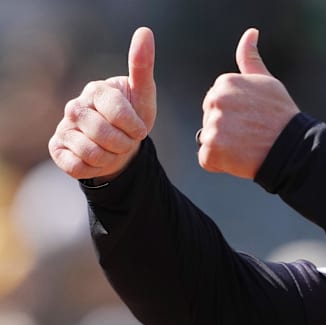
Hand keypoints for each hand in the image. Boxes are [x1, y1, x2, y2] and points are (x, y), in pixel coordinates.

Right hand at [48, 27, 156, 181]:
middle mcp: (75, 106)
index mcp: (96, 90)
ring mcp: (64, 128)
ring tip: (114, 149)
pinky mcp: (57, 149)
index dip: (134, 126)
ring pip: (91, 152)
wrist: (121, 146)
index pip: (117, 110)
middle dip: (124, 144)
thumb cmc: (133, 117)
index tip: (141, 130)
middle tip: (127, 141)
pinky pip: (78, 166)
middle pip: (103, 134)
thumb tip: (145, 31)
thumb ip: (143, 66)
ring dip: (111, 157)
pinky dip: (95, 168)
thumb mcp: (144, 94)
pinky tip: (99, 159)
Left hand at [199, 28, 299, 178]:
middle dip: (226, 127)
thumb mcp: (266, 81)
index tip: (252, 117)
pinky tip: (239, 157)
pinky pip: (207, 159)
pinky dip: (220, 163)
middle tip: (249, 133)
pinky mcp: (211, 151)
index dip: (235, 112)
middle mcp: (215, 101)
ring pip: (209, 138)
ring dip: (224, 146)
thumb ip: (250, 58)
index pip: (217, 101)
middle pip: (211, 118)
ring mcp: (212, 126)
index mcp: (225, 82)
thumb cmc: (281, 116)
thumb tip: (250, 33)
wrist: (292, 148)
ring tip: (246, 145)